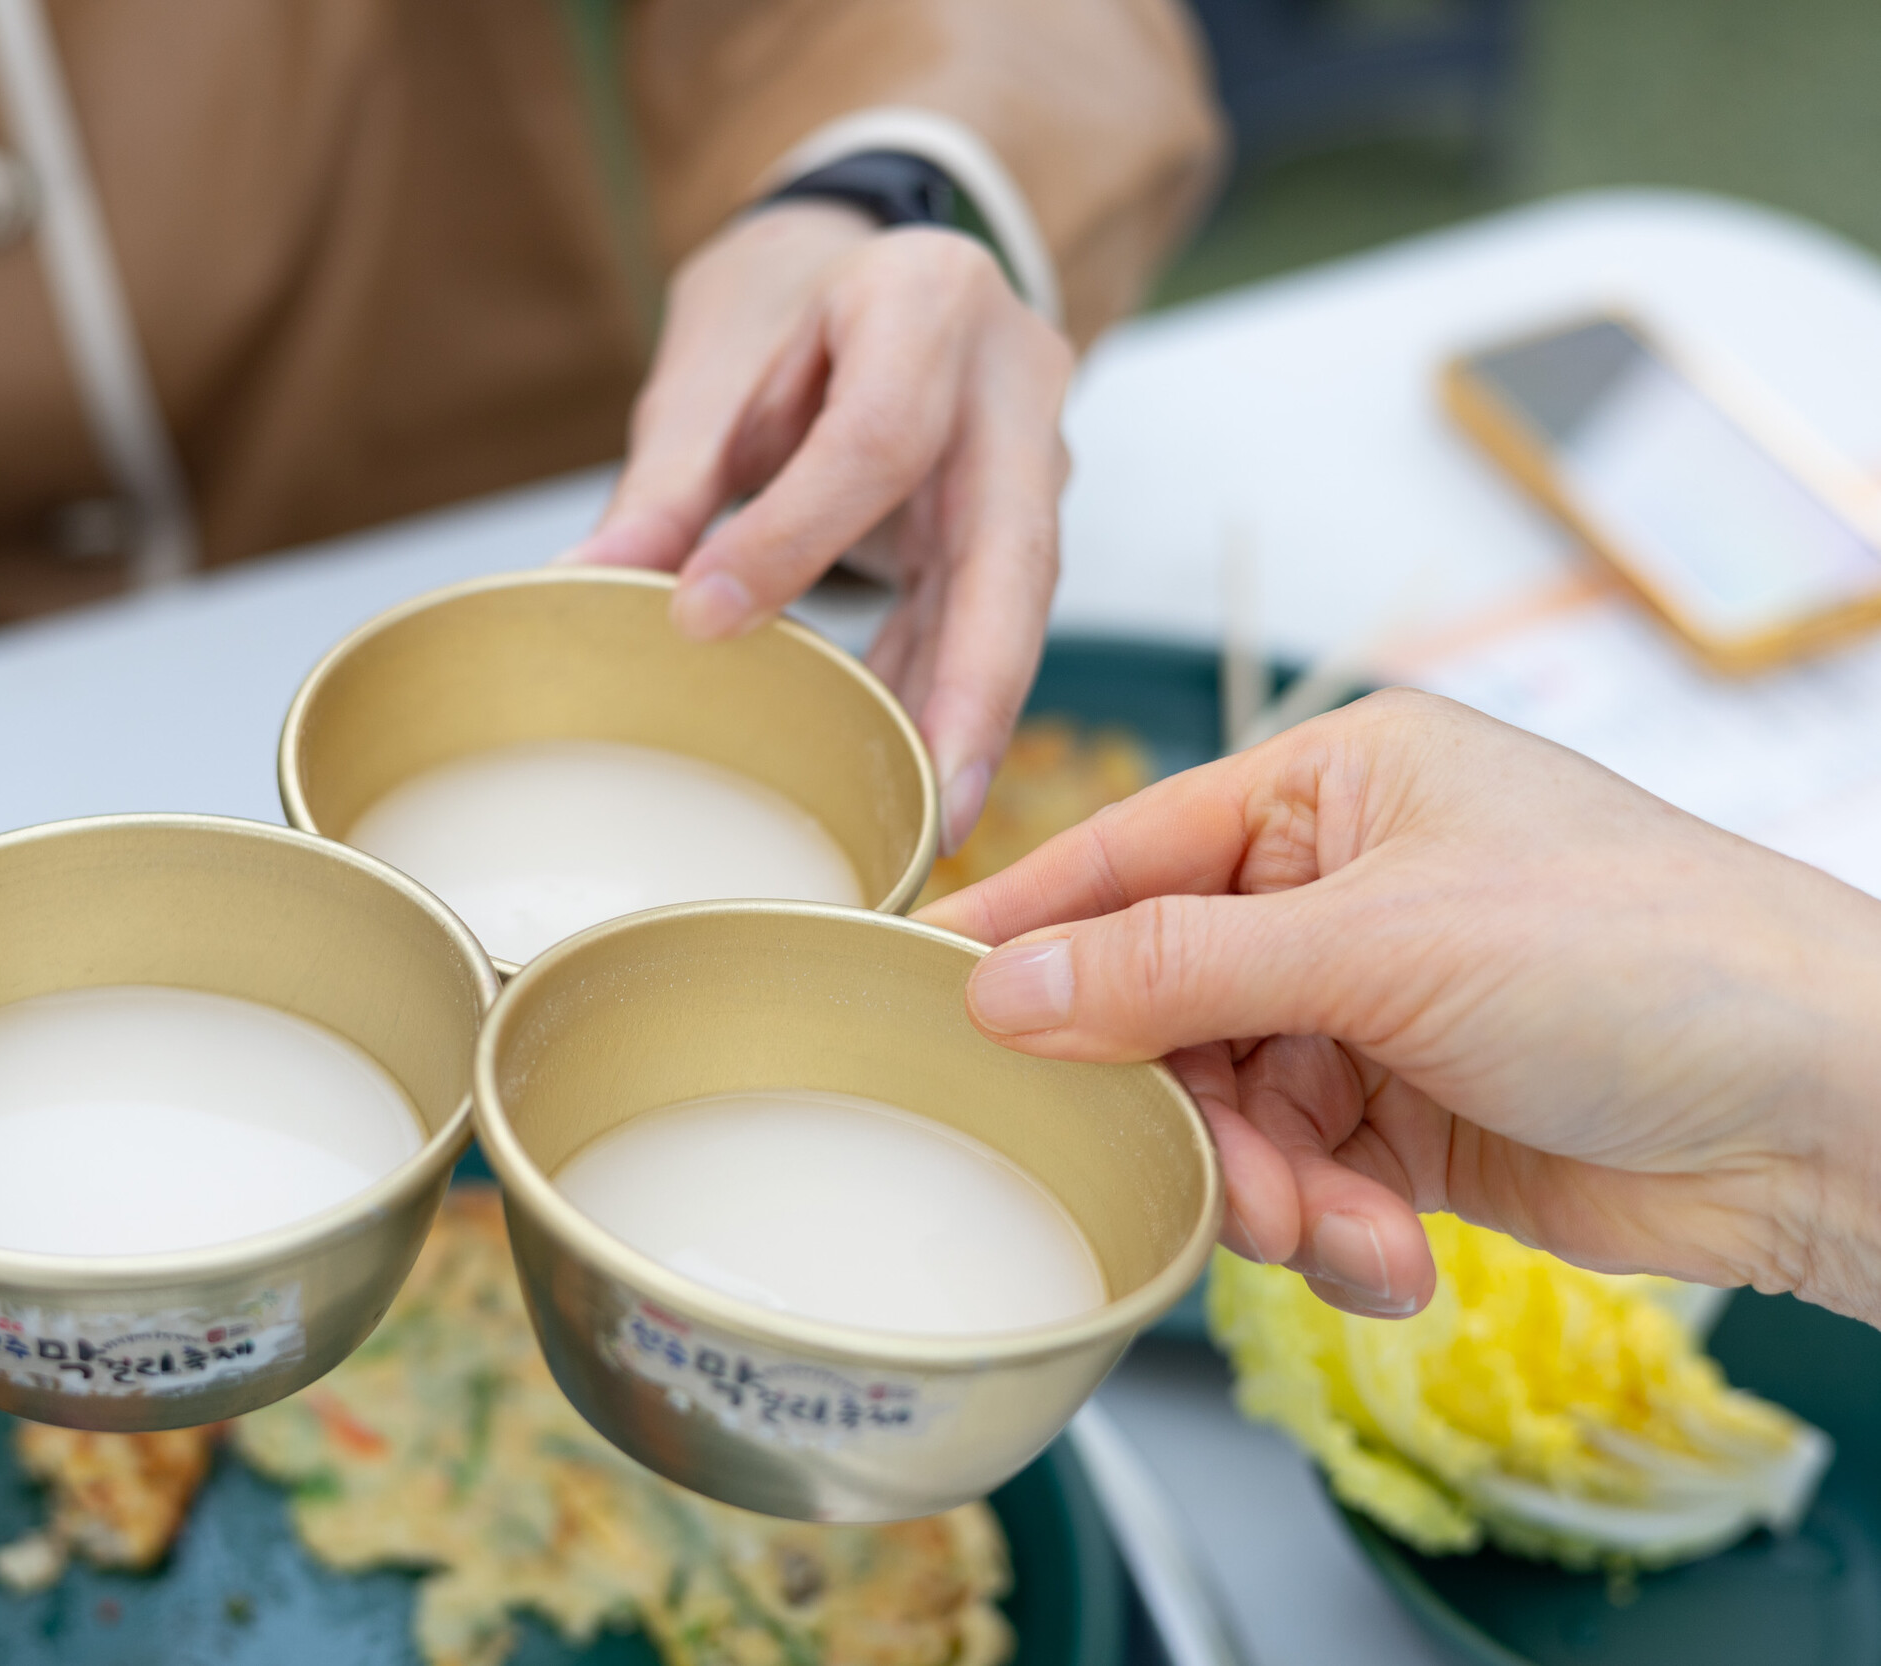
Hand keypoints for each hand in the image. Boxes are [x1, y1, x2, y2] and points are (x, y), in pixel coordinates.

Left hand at [568, 202, 1072, 850]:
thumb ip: (668, 480)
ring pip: (1014, 605)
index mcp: (926, 301)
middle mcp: (1009, 380)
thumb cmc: (789, 300)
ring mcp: (1030, 458)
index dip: (792, 537)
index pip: (877, 438)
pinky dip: (943, 698)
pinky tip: (909, 779)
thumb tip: (586, 584)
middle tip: (938, 800)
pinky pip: (985, 622)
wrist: (868, 263)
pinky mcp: (1016, 525)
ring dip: (968, 716)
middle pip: (1008, 550)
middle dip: (975, 684)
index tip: (700, 620)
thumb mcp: (719, 365)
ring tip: (931, 824)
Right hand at [918, 691, 1880, 1324]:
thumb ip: (1172, 971)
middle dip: (1180, 1106)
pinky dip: (1327, 1232)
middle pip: (1162, 1005)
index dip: (1024, 924)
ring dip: (1265, 1187)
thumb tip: (998, 987)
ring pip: (1225, 1112)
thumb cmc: (1650, 955)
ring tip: (1335, 1226)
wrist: (1834, 1109)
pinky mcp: (1408, 1125)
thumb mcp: (1382, 944)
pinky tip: (1391, 1255)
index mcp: (1333, 790)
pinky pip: (1299, 1182)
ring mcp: (1374, 1013)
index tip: (921, 989)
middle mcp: (1342, 892)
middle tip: (1196, 1169)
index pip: (1127, 851)